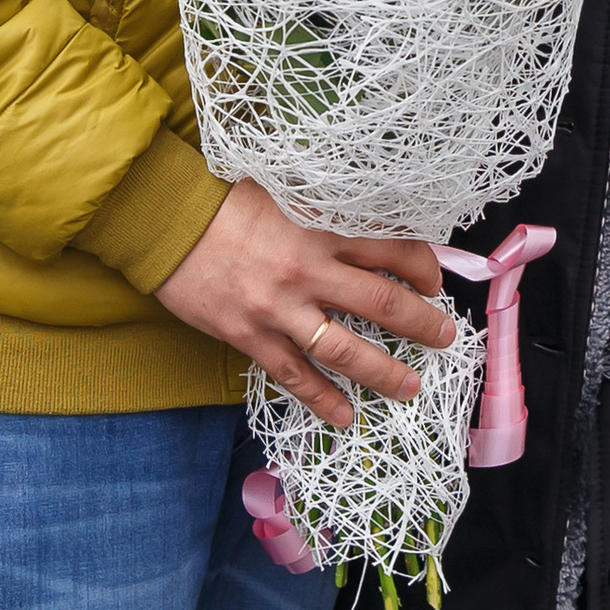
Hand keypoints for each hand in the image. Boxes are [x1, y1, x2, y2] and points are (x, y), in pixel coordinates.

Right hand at [157, 178, 455, 428]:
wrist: (164, 222)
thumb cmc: (223, 201)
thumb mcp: (284, 193)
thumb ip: (323, 215)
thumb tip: (367, 233)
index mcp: (319, 228)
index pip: (388, 249)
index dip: (421, 267)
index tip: (434, 280)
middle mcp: (306, 271)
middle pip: (380, 302)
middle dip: (420, 323)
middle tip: (445, 337)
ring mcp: (278, 309)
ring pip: (344, 348)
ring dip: (383, 371)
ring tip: (409, 386)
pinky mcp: (249, 336)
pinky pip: (294, 375)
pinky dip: (322, 398)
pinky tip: (345, 416)